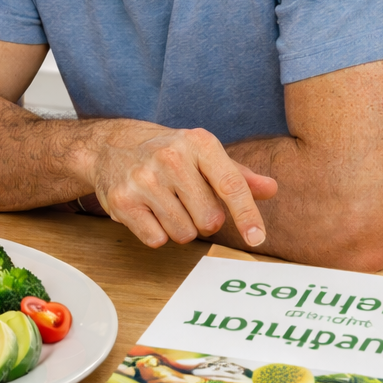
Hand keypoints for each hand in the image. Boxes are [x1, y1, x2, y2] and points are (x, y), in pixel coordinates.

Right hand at [90, 127, 277, 249]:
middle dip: (205, 220)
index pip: (231, 185)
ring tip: (167, 204)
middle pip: (209, 220)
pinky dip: (158, 233)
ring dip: (181, 228)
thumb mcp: (203, 155)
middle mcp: (170, 158)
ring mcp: (144, 180)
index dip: (247, 214)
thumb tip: (271, 189)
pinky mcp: (122, 201)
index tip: (257, 238)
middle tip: (189, 201)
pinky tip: (148, 211)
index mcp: (198, 143)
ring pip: (184, 234)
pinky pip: (157, 240)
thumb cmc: (168, 153)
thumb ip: (238, 175)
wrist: (111, 146)